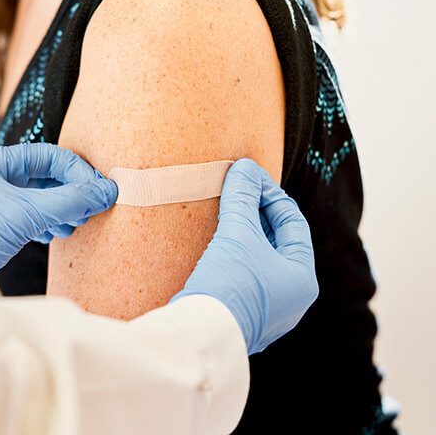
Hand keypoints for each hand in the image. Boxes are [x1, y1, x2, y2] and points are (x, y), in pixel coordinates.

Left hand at [0, 144, 117, 273]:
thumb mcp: (26, 213)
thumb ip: (69, 200)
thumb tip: (104, 191)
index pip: (45, 156)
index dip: (76, 171)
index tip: (99, 190)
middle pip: (43, 177)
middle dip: (71, 192)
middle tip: (92, 207)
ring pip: (37, 199)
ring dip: (62, 209)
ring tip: (78, 223)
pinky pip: (28, 217)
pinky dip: (47, 223)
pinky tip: (57, 233)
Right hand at [171, 158, 317, 354]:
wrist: (199, 334)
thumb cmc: (228, 284)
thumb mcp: (238, 235)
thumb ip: (243, 198)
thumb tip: (245, 167)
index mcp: (302, 279)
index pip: (293, 224)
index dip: (270, 195)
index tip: (247, 178)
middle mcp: (291, 298)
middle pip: (277, 243)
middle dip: (256, 215)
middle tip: (235, 192)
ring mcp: (267, 312)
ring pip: (259, 261)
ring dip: (243, 235)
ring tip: (223, 214)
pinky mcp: (241, 318)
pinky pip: (243, 278)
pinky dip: (232, 257)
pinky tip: (213, 245)